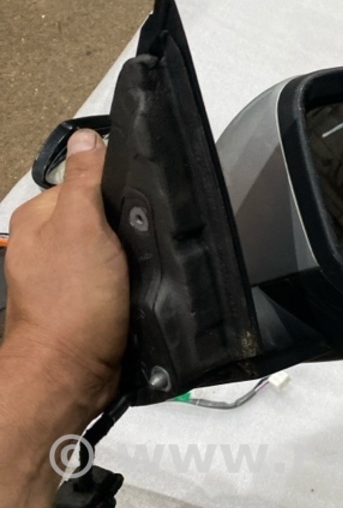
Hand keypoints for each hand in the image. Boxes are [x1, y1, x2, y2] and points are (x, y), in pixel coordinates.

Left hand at [3, 129, 128, 418]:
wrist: (73, 369)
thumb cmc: (71, 302)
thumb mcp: (81, 228)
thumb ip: (85, 181)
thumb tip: (88, 137)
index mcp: (40, 216)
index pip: (86, 178)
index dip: (116, 187)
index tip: (134, 206)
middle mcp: (50, 240)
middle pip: (102, 211)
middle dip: (126, 222)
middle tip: (137, 241)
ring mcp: (68, 269)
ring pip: (113, 242)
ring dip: (130, 249)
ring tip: (136, 263)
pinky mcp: (88, 293)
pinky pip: (116, 270)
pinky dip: (129, 272)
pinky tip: (134, 280)